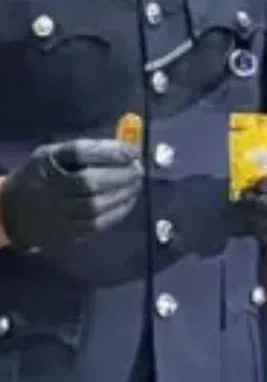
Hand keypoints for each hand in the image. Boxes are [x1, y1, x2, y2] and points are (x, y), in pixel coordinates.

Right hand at [0, 139, 142, 251]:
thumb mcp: (52, 154)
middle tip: (139, 169)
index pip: (80, 154)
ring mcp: (57, 215)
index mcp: (47, 165)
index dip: (110, 152)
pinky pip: (96, 225)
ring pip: (95, 206)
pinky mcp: (65, 234)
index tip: (132, 152)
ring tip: (137, 183)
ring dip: (123, 194)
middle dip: (121, 175)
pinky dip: (117, 212)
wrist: (12, 212)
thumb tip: (125, 147)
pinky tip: (129, 201)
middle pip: (90, 182)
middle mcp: (49, 190)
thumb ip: (85, 149)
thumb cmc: (41, 176)